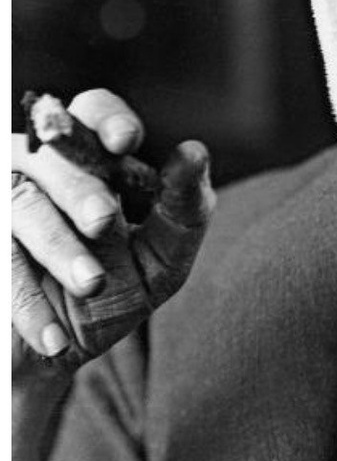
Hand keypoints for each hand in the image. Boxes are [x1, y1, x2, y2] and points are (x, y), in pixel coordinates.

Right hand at [11, 88, 214, 376]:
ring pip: (23, 206)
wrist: (61, 350)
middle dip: (80, 188)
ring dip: (59, 248)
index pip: (94, 111)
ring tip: (93, 284)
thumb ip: (184, 209)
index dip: (107, 119)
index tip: (124, 142)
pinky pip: (2, 266)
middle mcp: (38, 166)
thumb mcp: (162, 259)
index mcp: (91, 158)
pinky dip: (27, 305)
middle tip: (104, 221)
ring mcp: (3, 204)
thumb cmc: (118, 290)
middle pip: (54, 156)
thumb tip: (193, 150)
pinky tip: (55, 339)